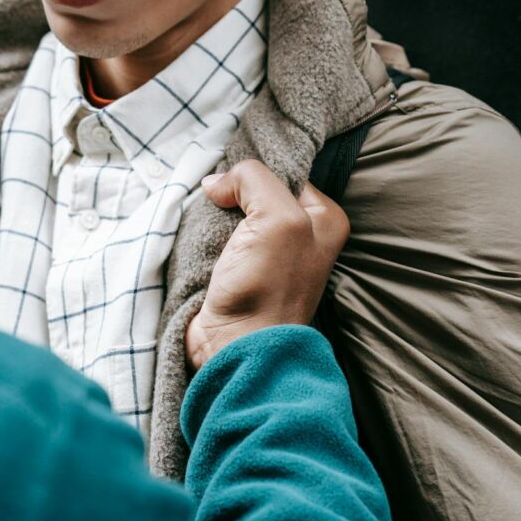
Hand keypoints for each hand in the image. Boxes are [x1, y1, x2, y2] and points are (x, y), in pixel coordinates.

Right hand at [186, 160, 350, 371]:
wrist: (237, 347)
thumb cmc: (268, 289)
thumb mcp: (277, 218)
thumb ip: (253, 180)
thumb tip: (217, 184)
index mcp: (324, 219)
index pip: (285, 172)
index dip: (255, 172)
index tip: (230, 180)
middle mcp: (301, 235)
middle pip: (256, 192)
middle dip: (232, 193)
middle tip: (214, 200)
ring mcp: (267, 255)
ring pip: (232, 213)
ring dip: (213, 215)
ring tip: (203, 221)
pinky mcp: (238, 271)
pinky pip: (217, 237)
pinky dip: (202, 234)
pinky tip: (196, 236)